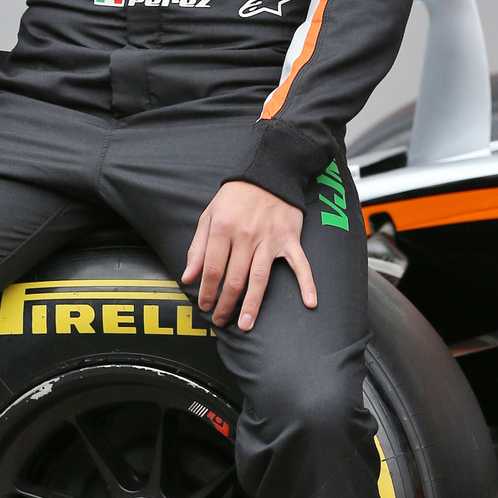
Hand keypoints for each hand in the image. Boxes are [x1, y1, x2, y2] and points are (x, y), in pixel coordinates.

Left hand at [181, 181, 316, 331]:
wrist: (268, 173)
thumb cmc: (235, 196)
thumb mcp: (209, 215)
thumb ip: (197, 247)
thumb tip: (188, 276)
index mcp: (223, 229)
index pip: (212, 269)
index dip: (207, 292)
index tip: (204, 306)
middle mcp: (246, 235)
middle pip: (234, 279)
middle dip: (225, 304)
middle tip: (220, 321)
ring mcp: (270, 239)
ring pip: (260, 278)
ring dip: (252, 304)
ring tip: (245, 324)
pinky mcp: (290, 239)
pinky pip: (300, 264)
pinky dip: (307, 283)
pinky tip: (309, 303)